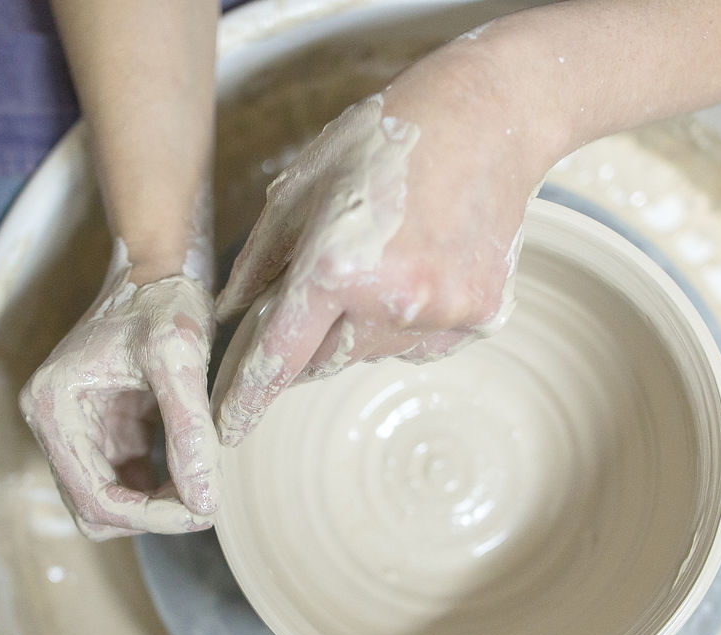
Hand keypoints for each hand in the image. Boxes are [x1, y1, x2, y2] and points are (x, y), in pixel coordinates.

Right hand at [19, 245, 219, 539]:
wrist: (161, 266)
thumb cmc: (166, 300)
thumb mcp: (180, 359)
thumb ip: (190, 431)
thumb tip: (204, 503)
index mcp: (53, 408)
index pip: (94, 498)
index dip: (149, 518)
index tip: (201, 512)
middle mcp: (52, 423)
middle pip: (95, 509)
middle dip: (150, 516)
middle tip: (205, 503)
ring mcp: (75, 428)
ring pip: (110, 501)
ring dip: (155, 506)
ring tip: (204, 483)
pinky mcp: (102, 429)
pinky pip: (125, 481)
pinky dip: (159, 488)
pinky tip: (194, 469)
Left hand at [213, 40, 552, 445]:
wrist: (491, 119)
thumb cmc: (383, 143)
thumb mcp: (300, 189)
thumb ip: (259, 263)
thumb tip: (231, 318)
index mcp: (337, 266)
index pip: (279, 356)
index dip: (248, 397)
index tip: (228, 429)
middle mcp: (392, 303)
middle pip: (322, 361)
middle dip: (304, 342)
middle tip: (317, 296)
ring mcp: (442, 316)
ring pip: (370, 356)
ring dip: (355, 329)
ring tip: (376, 264)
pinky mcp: (479, 320)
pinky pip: (417, 345)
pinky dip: (401, 324)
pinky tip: (415, 271)